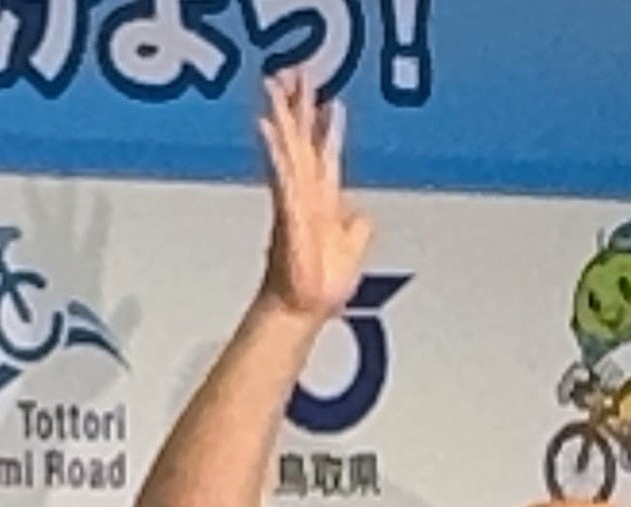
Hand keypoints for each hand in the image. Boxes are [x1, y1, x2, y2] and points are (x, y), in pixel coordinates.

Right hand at [253, 74, 372, 328]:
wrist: (304, 310)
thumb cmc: (321, 287)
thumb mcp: (353, 249)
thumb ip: (358, 227)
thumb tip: (362, 213)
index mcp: (323, 201)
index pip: (325, 153)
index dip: (328, 127)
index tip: (330, 99)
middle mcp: (307, 195)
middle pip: (301, 140)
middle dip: (299, 106)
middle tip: (292, 72)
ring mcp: (295, 201)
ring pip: (288, 148)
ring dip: (283, 116)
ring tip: (275, 85)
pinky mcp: (288, 213)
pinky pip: (282, 176)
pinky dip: (276, 152)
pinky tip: (267, 128)